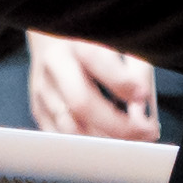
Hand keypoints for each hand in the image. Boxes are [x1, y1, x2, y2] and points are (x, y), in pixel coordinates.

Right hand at [26, 32, 159, 138]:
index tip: (142, 96)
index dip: (122, 83)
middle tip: (142, 131)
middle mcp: (54, 66)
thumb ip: (135, 71)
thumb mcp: (119, 44)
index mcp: (75, 43)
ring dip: (105, 139)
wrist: (53, 39)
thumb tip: (142, 107)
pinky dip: (87, 143)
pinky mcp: (39, 109)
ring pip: (71, 127)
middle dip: (116, 125)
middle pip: (80, 103)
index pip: (96, 61)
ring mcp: (44, 90)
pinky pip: (63, 136)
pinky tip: (106, 138)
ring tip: (129, 138)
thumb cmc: (91, 43)